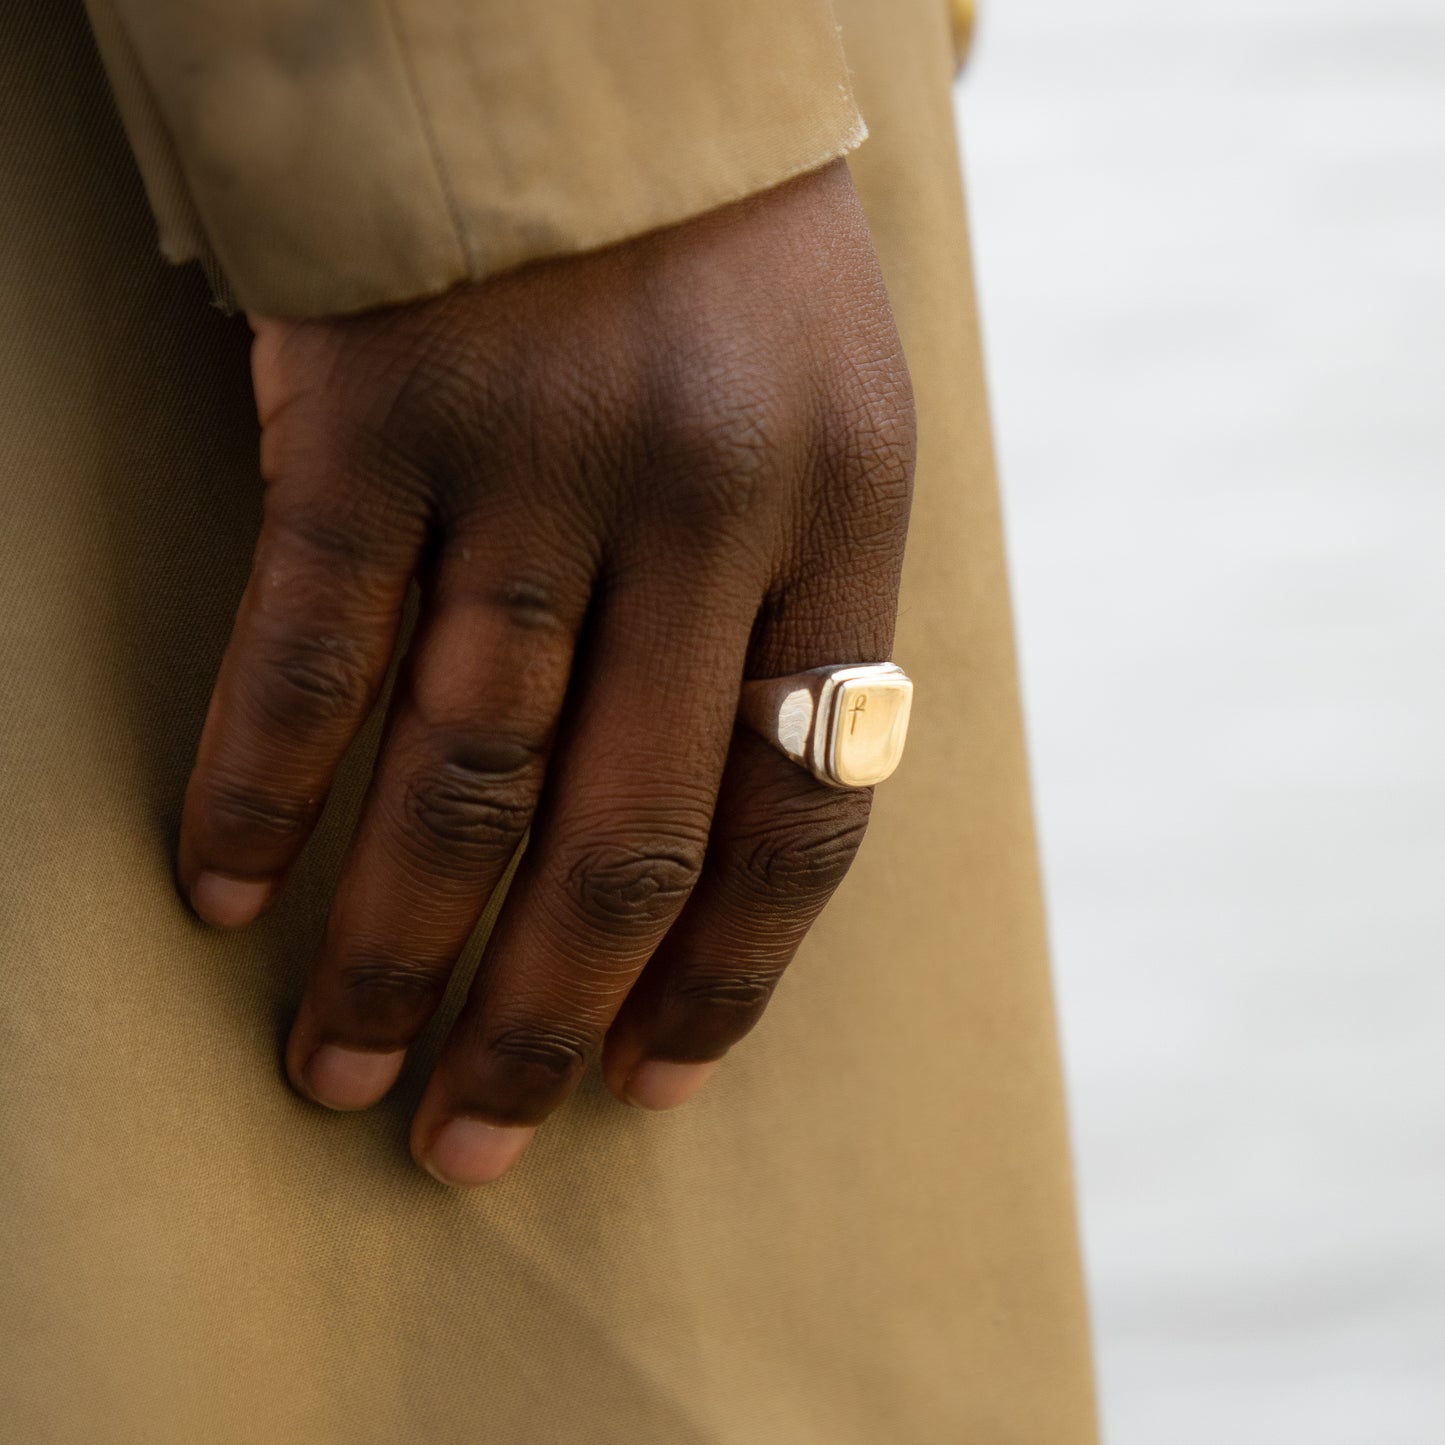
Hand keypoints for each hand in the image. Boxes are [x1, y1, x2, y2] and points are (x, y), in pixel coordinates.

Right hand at [176, 158, 914, 1185]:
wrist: (592, 39)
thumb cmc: (716, 263)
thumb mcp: (827, 418)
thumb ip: (796, 605)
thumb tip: (733, 824)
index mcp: (844, 517)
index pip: (804, 809)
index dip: (729, 974)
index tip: (653, 1085)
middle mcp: (702, 506)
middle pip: (627, 832)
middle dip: (542, 1018)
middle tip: (470, 1142)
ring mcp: (536, 459)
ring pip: (464, 773)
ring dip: (393, 946)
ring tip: (341, 1071)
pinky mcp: (379, 412)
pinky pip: (312, 645)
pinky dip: (261, 782)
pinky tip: (223, 889)